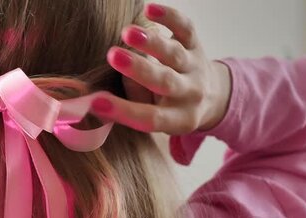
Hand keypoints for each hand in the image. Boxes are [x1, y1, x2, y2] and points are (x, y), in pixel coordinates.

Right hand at [90, 3, 231, 134]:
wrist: (211, 96)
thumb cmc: (167, 108)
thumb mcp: (154, 115)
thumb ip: (134, 101)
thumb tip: (107, 85)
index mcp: (179, 119)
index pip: (150, 118)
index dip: (122, 111)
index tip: (94, 102)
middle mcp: (190, 93)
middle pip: (165, 82)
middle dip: (138, 68)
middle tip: (113, 56)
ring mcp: (195, 67)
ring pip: (174, 53)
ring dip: (150, 42)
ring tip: (127, 32)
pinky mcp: (196, 44)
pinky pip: (186, 29)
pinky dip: (170, 17)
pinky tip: (149, 9)